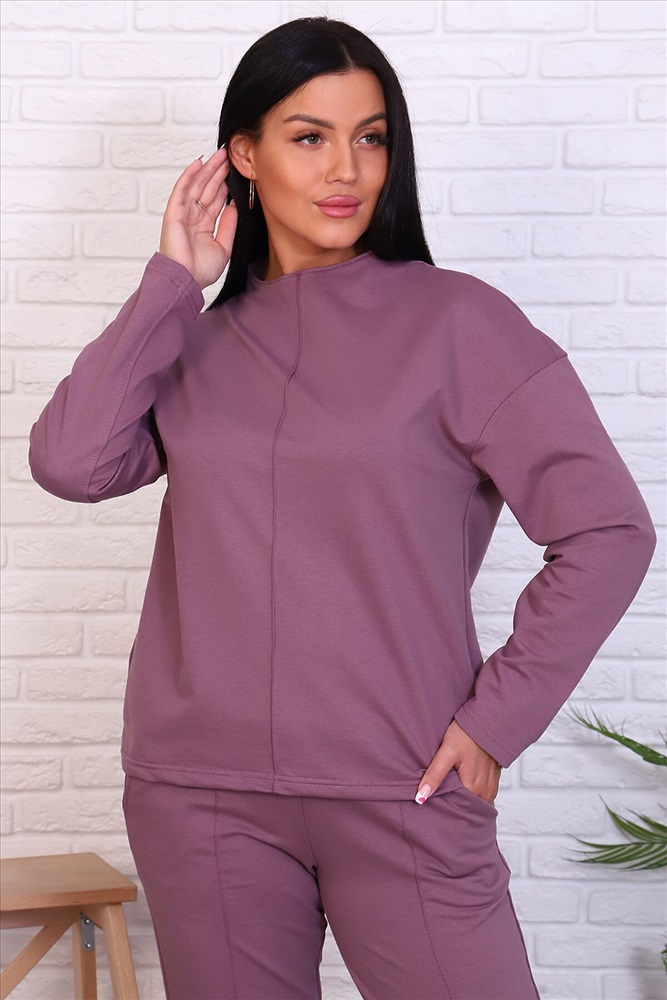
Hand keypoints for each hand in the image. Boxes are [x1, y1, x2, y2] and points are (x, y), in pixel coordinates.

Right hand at [159, 147, 238, 289]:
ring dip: (208, 169)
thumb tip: (234, 206)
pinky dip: (189, 175)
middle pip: (208, 188)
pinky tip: (198, 163)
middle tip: (229, 156)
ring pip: (197, 185)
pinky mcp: (174, 212)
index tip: (235, 173)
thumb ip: (229, 226)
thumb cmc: (200, 271)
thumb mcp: (223, 247)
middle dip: (218, 172)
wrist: (186, 279)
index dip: (225, 185)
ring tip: (220, 155)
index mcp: (204, 226)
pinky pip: (182, 189)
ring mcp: (183, 213)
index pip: (216, 200)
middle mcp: (193, 217)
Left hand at [415, 718, 501, 804]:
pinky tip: (461, 784)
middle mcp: (484, 793)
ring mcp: (490, 789)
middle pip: (465, 808)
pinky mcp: (493, 782)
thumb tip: (421, 797)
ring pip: (473, 803)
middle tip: (438, 799)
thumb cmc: (467, 735)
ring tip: (449, 791)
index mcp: (473, 789)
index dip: (444, 809)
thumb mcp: (447, 752)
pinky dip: (471, 793)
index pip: (456, 810)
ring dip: (462, 800)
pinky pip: (481, 796)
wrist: (487, 722)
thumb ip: (435, 775)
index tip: (433, 807)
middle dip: (453, 806)